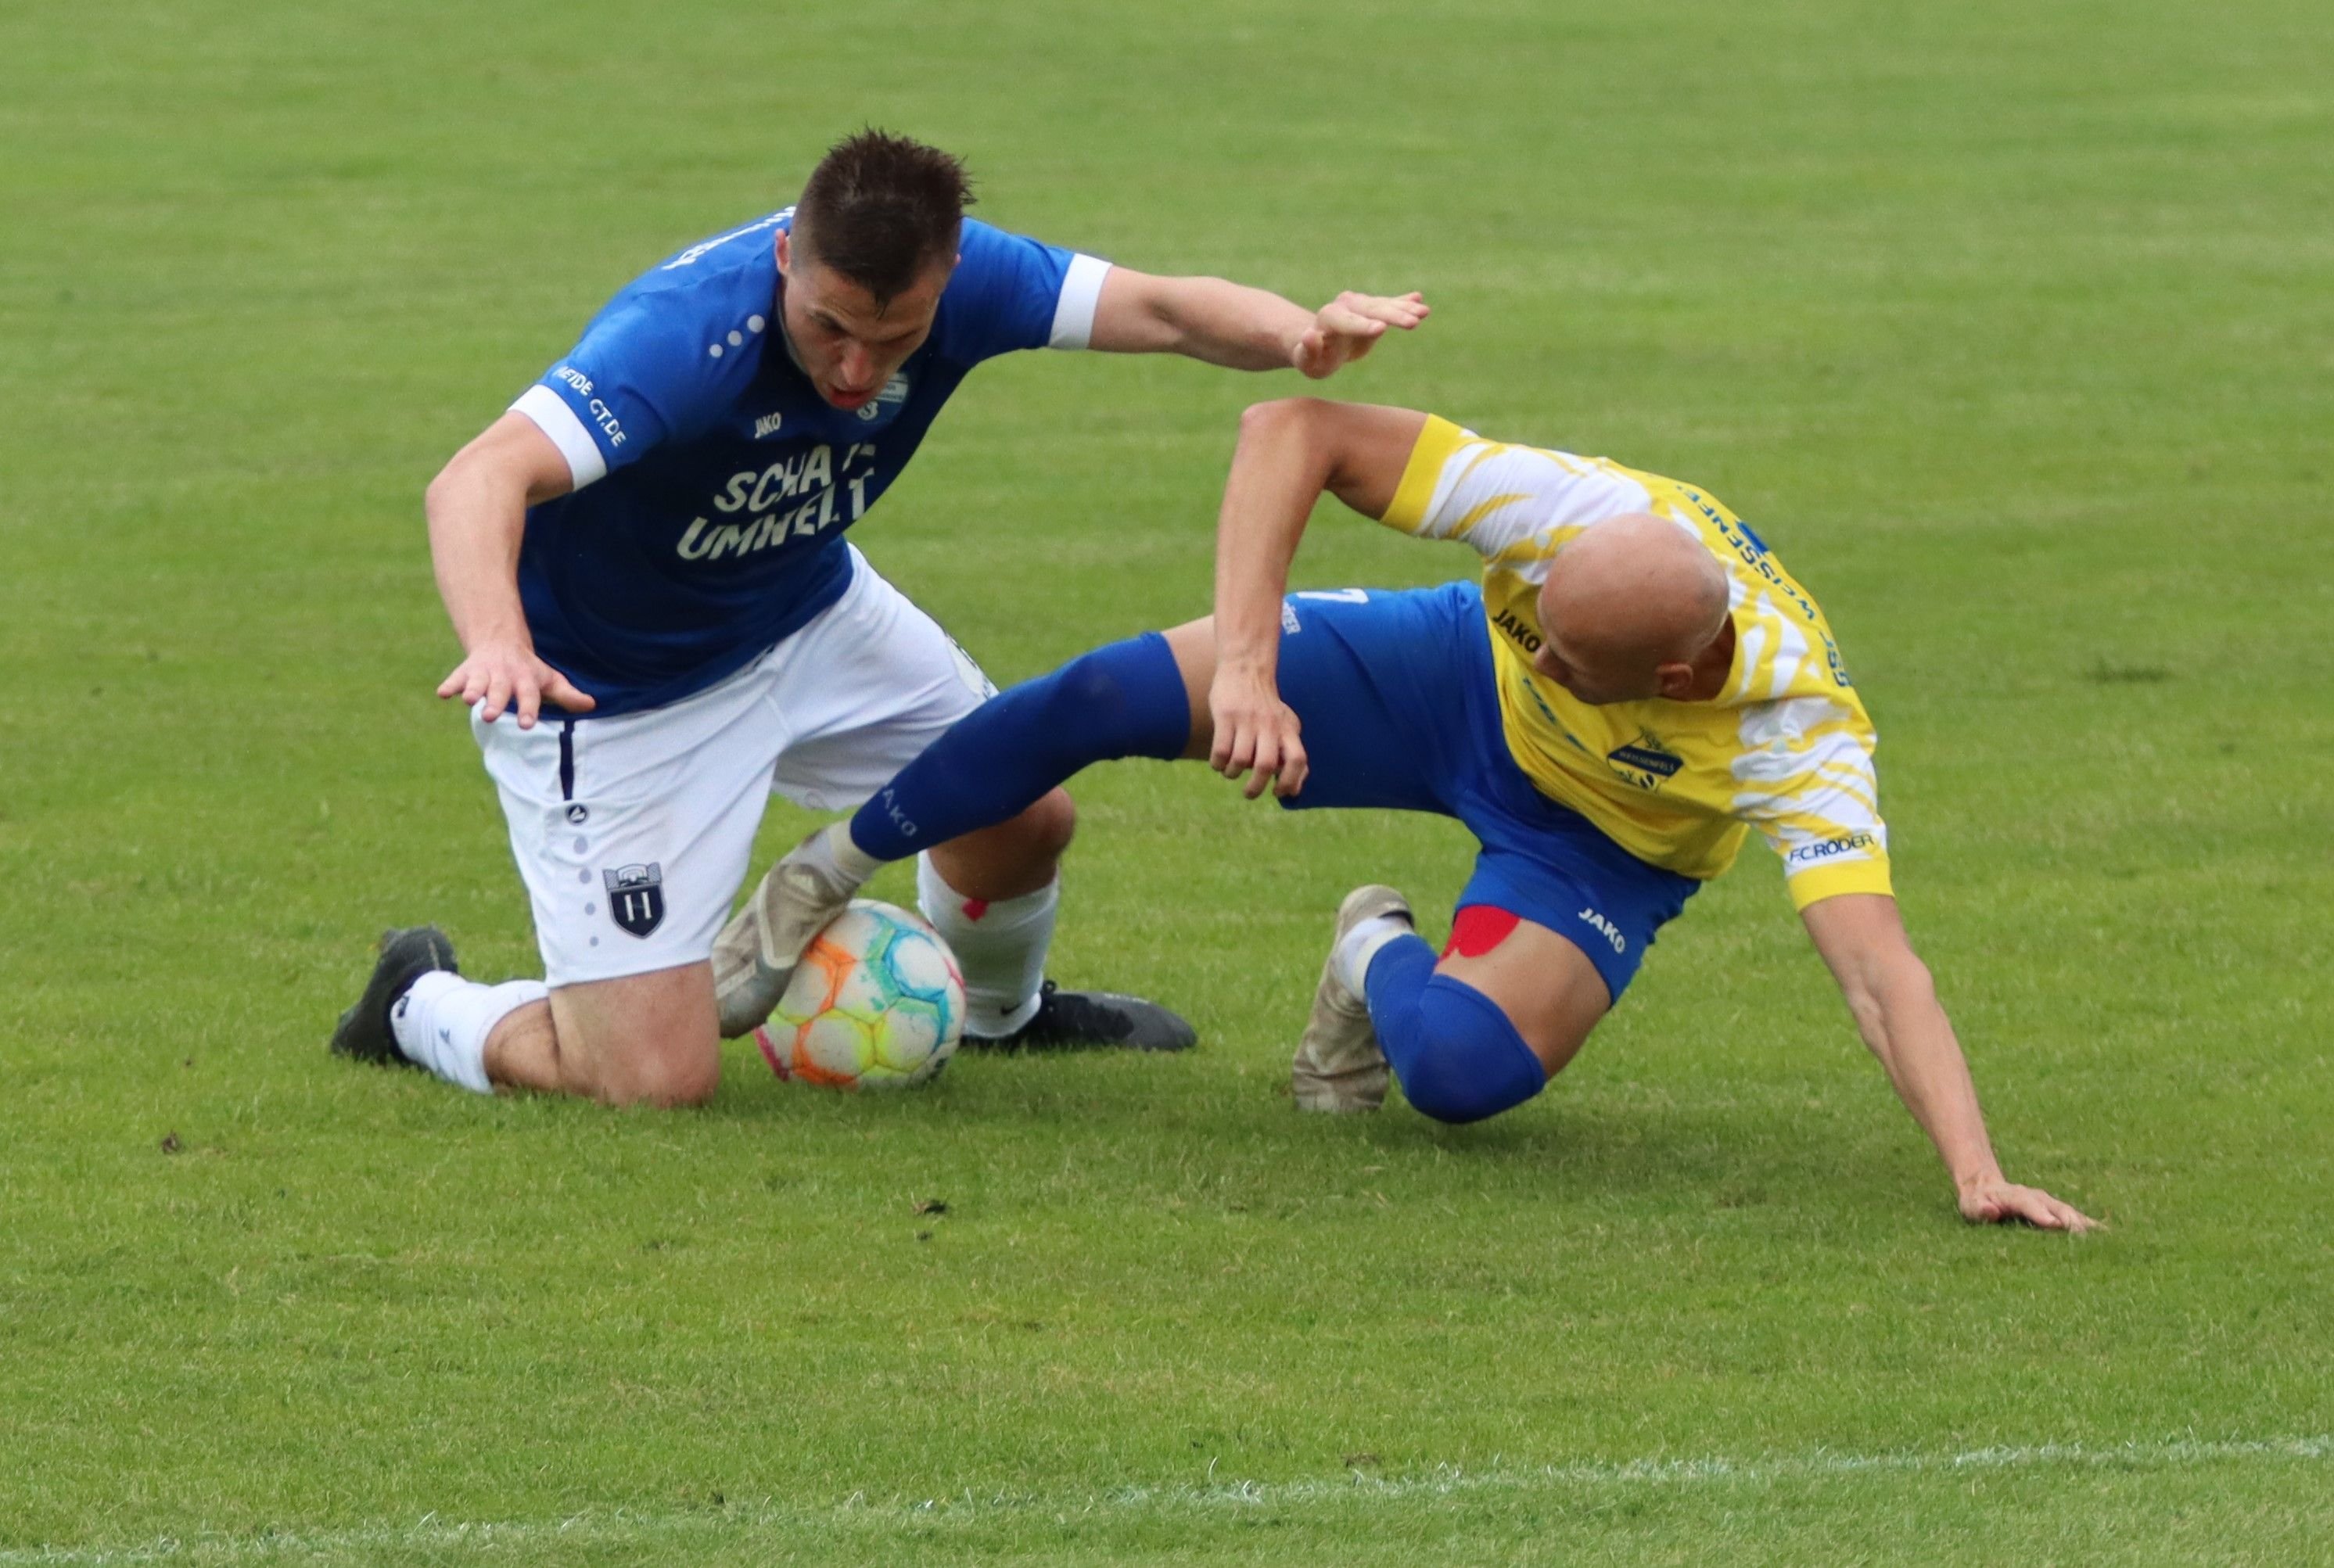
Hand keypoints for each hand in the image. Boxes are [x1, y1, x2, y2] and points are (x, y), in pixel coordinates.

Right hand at [437, 641, 595, 726]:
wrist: (500, 639)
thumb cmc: (529, 669)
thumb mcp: (550, 680)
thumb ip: (567, 695)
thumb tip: (592, 705)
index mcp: (526, 680)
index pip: (529, 696)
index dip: (528, 709)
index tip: (527, 724)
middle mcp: (504, 677)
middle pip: (500, 691)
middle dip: (495, 703)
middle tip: (490, 716)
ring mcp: (484, 673)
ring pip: (477, 682)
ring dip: (472, 690)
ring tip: (469, 700)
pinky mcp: (466, 671)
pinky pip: (456, 677)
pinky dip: (450, 684)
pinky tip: (443, 693)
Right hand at [1208, 665, 1307, 798]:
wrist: (1246, 668)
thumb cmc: (1266, 706)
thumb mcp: (1286, 725)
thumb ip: (1291, 754)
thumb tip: (1295, 791)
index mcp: (1287, 729)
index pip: (1297, 759)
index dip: (1290, 781)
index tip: (1278, 792)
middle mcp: (1269, 725)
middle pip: (1266, 765)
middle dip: (1255, 787)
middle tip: (1249, 793)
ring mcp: (1247, 720)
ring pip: (1240, 760)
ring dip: (1232, 774)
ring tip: (1230, 772)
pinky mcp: (1225, 715)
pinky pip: (1220, 750)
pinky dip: (1218, 764)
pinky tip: (1218, 763)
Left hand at [1291, 291, 1428, 378]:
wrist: (1322, 344)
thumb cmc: (1314, 359)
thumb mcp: (1307, 362)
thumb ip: (1308, 351)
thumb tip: (1309, 335)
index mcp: (1329, 319)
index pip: (1348, 321)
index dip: (1363, 326)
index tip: (1381, 329)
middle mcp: (1345, 305)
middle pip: (1371, 309)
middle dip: (1393, 315)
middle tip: (1413, 322)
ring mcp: (1361, 303)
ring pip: (1384, 305)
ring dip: (1405, 308)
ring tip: (1424, 312)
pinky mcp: (1373, 308)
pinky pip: (1391, 303)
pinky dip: (1404, 302)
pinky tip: (1418, 298)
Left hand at [1957, 1174, 2097, 1232]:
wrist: (1986, 1187)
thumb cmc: (1977, 1202)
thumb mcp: (1971, 1206)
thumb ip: (1980, 1209)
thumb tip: (1989, 1211)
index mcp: (2015, 1196)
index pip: (2029, 1204)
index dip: (2041, 1214)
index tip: (2054, 1224)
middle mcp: (2037, 1197)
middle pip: (2057, 1208)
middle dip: (2071, 1222)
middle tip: (2086, 1238)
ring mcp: (2049, 1203)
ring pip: (2070, 1213)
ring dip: (2086, 1225)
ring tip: (2106, 1240)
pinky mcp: (2057, 1211)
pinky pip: (2076, 1219)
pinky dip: (2090, 1227)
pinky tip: (2108, 1238)